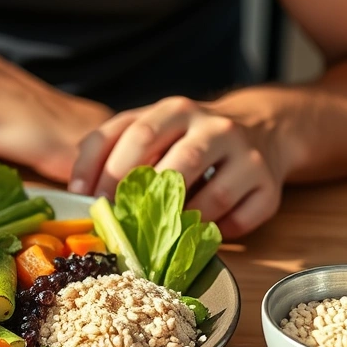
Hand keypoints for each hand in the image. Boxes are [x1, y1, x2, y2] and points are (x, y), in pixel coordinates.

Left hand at [70, 97, 283, 237]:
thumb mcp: (149, 128)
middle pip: (178, 164)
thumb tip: (78, 189)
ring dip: (180, 224)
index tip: (89, 199)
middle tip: (120, 225)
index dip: (108, 170)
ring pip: (212, 198)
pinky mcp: (269, 187)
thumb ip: (111, 147)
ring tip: (157, 236)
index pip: (137, 134)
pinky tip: (199, 233)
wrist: (260, 129)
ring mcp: (247, 157)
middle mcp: (215, 128)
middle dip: (143, 201)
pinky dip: (216, 234)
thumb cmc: (186, 137)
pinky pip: (239, 220)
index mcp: (176, 110)